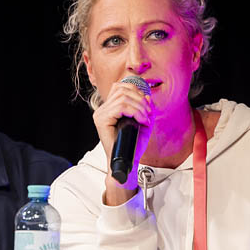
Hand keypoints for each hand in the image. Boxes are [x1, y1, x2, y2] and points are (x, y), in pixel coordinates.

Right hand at [93, 80, 154, 201]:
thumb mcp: (143, 123)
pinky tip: (141, 121)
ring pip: (123, 97)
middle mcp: (102, 110)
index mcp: (109, 108)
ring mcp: (100, 114)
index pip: (120, 87)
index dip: (136, 91)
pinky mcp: (102, 120)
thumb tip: (148, 96)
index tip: (147, 105)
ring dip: (139, 106)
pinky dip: (135, 112)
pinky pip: (121, 107)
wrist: (128, 162)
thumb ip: (146, 109)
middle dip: (140, 99)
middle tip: (148, 113)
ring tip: (145, 119)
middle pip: (122, 89)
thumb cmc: (133, 145)